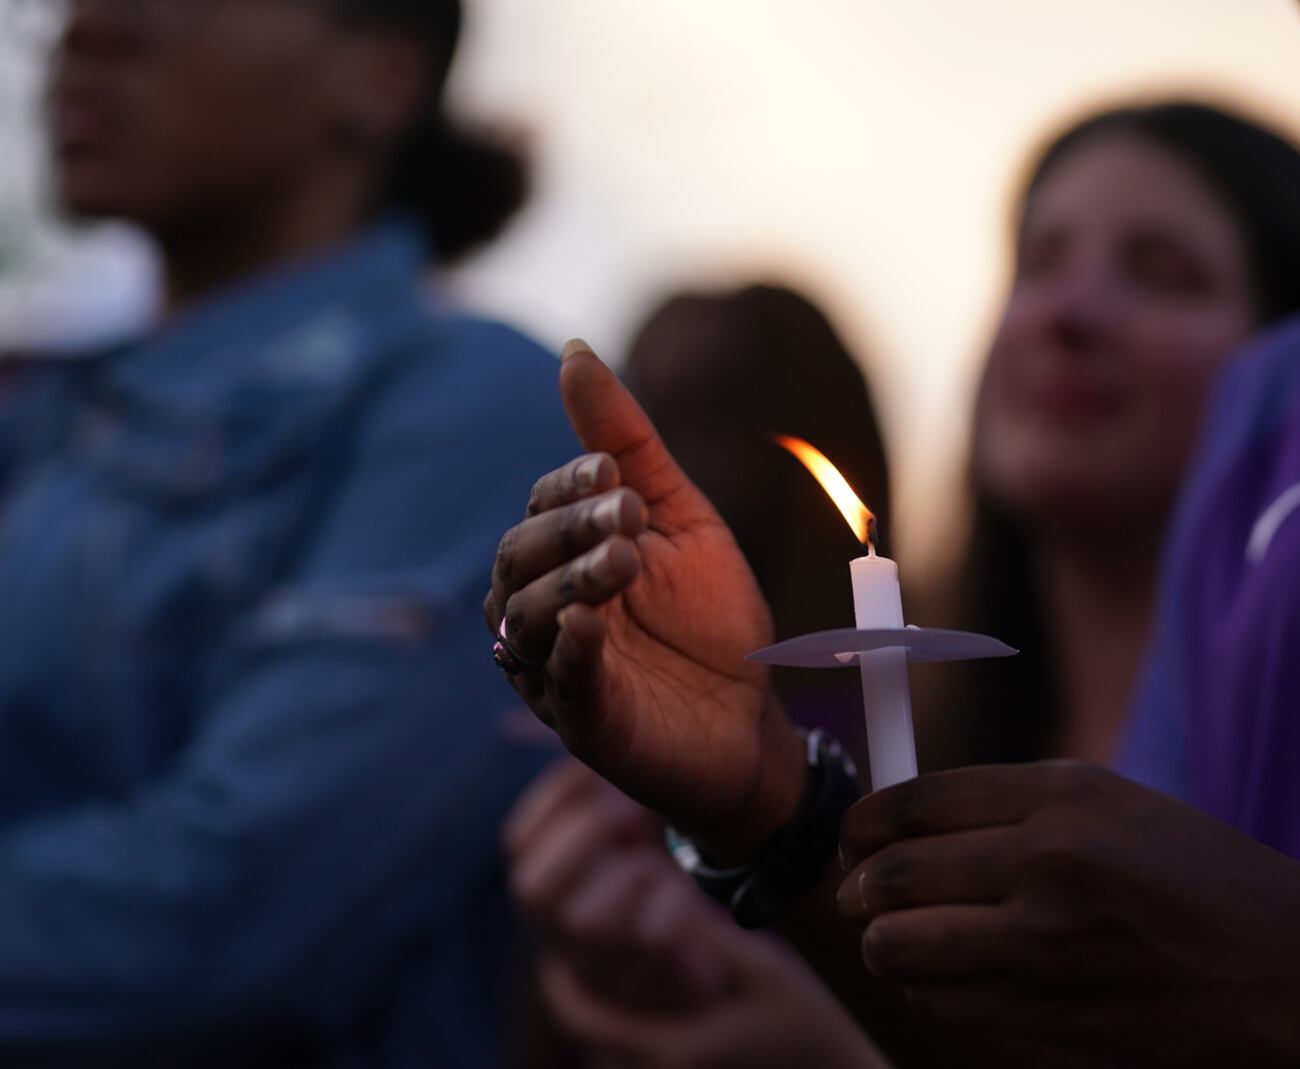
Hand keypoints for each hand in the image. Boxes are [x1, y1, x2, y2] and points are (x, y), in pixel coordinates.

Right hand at [485, 341, 805, 855]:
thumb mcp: (681, 519)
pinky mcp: (586, 724)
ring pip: (528, 621)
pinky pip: (560, 686)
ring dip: (571, 582)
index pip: (541, 509)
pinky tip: (587, 625)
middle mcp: (545, 612)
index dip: (571, 485)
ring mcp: (556, 672)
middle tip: (629, 512)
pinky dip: (567, 654)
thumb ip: (629, 443)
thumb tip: (574, 350)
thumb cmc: (711, 618)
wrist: (756, 716)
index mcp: (564, 560)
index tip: (615, 468)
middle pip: (520, 561)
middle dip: (571, 529)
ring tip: (624, 560)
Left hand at [535, 843, 891, 1068]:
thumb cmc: (806, 1023)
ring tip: (602, 984)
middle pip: (592, 1047)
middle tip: (569, 964)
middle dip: (577, 1007)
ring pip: (611, 1064)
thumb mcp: (761, 969)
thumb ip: (707, 938)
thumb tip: (661, 902)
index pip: (585, 1021)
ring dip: (602, 1028)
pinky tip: (639, 1014)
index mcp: (673, 1047)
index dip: (560, 987)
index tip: (553, 955)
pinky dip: (625, 1047)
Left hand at [836, 761, 1299, 1063]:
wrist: (1293, 973)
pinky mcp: (1050, 1017)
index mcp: (1063, 792)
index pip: (912, 802)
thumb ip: (1014, 808)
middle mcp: (1046, 859)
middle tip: (860, 896)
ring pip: (899, 948)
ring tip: (902, 940)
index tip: (855, 838)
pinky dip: (929, 991)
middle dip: (858, 890)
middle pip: (888, 875)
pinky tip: (953, 978)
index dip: (863, 824)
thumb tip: (904, 827)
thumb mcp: (1115, 807)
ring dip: (886, 946)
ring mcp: (1046, 944)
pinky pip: (942, 1003)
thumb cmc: (1204, 881)